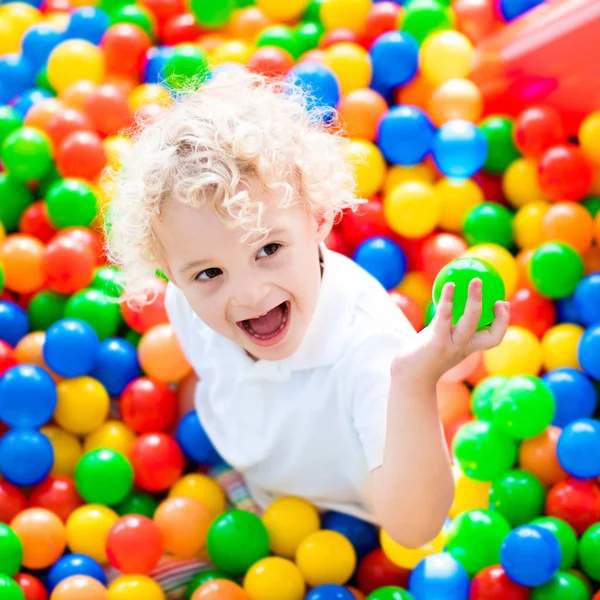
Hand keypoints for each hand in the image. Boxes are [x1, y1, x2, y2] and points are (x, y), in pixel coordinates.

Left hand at [391, 278, 509, 382]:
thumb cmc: (422, 355)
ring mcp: (451, 346)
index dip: (503, 322)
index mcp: (468, 348)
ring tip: (476, 281)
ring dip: (475, 300)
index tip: (502, 303)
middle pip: (491, 336)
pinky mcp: (437, 342)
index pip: (493, 339)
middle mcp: (463, 349)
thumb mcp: (439, 340)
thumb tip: (448, 297)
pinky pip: (445, 317)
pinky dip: (448, 300)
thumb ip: (446, 326)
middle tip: (501, 297)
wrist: (407, 376)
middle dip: (502, 317)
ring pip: (470, 322)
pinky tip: (449, 286)